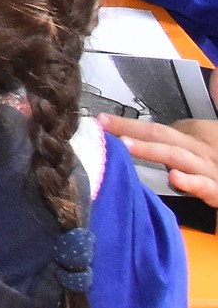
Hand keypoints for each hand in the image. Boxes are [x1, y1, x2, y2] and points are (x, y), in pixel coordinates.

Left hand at [102, 116, 217, 205]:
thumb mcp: (206, 140)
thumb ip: (178, 136)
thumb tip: (144, 136)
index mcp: (194, 135)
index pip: (154, 129)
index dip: (126, 125)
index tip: (100, 122)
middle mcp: (198, 149)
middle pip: (159, 135)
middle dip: (130, 128)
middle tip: (103, 124)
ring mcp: (207, 169)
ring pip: (176, 156)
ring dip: (151, 149)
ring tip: (126, 144)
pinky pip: (204, 186)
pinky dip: (190, 182)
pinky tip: (173, 177)